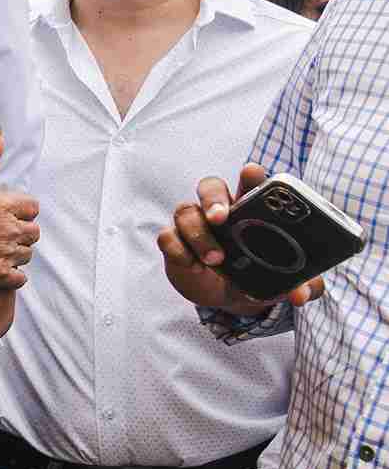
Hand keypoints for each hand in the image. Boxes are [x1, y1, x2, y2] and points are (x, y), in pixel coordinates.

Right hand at [0, 131, 38, 289]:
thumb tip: (0, 136)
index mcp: (1, 205)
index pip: (33, 206)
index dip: (21, 208)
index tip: (7, 210)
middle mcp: (9, 230)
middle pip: (34, 231)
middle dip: (21, 229)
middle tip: (3, 229)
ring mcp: (5, 254)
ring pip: (27, 253)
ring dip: (17, 250)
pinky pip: (20, 277)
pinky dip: (13, 273)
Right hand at [157, 163, 324, 311]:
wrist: (226, 296)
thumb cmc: (257, 274)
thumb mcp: (283, 281)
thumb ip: (301, 285)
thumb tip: (301, 295)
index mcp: (249, 210)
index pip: (248, 182)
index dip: (250, 174)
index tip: (251, 172)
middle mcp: (219, 211)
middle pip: (210, 186)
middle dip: (213, 199)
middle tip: (220, 218)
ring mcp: (194, 225)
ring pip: (185, 211)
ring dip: (199, 235)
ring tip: (215, 259)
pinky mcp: (175, 243)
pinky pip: (167, 237)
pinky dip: (179, 250)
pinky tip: (194, 265)